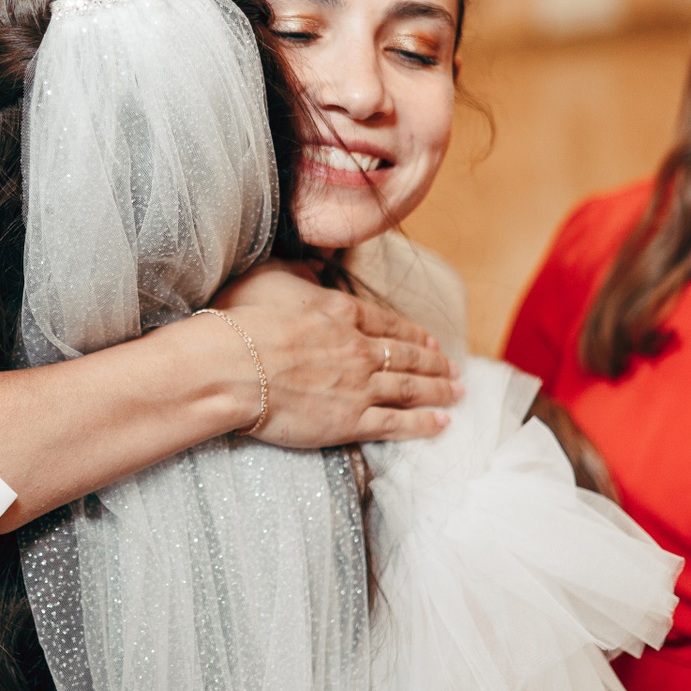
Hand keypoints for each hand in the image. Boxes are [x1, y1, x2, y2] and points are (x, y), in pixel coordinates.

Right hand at [202, 259, 463, 447]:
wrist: (234, 366)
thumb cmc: (243, 322)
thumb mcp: (268, 279)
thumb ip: (296, 273)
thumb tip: (310, 267)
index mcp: (340, 312)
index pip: (386, 323)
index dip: (411, 333)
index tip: (430, 340)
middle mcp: (358, 347)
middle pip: (406, 355)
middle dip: (434, 363)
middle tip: (453, 368)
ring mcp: (359, 385)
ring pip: (410, 388)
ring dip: (438, 391)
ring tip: (457, 393)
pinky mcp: (351, 420)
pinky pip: (396, 422)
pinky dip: (423, 423)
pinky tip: (441, 423)